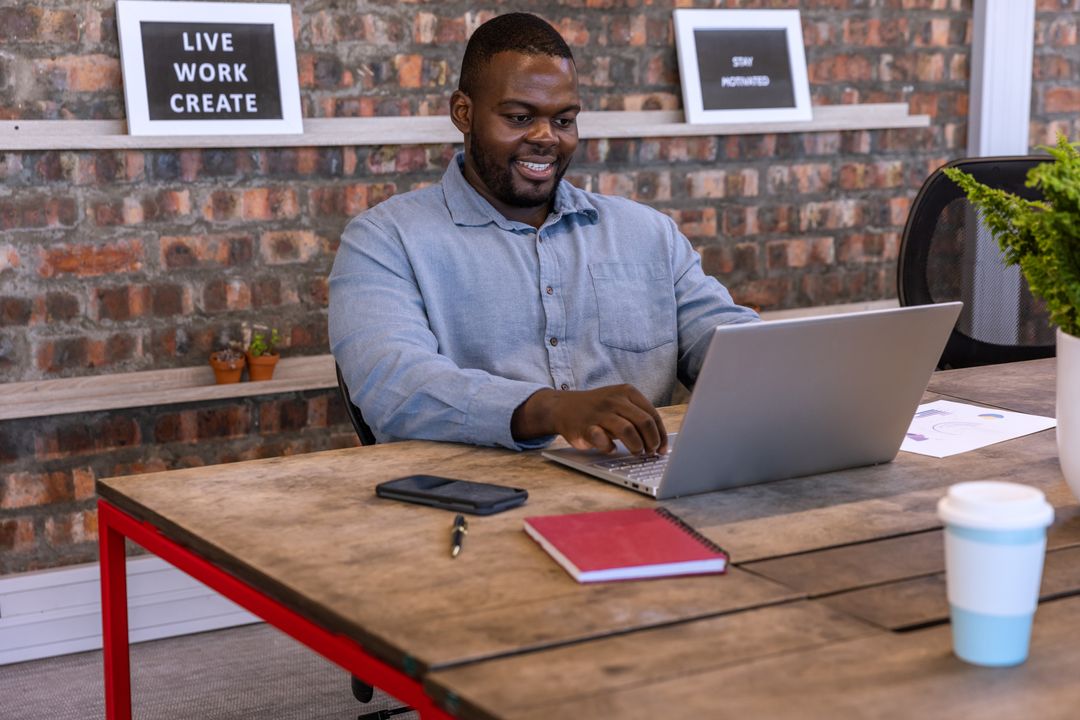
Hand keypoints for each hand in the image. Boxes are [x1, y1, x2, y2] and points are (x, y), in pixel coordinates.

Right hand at [512, 385, 667, 454]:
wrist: (562, 407)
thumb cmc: (598, 409)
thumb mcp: (619, 403)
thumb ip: (637, 415)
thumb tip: (660, 440)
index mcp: (627, 392)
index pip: (652, 414)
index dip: (661, 435)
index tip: (663, 449)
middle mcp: (615, 399)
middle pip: (644, 422)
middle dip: (652, 441)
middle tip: (651, 452)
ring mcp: (600, 412)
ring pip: (628, 430)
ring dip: (636, 446)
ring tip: (637, 453)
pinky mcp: (586, 427)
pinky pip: (603, 440)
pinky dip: (610, 448)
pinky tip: (610, 449)